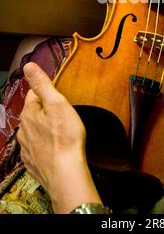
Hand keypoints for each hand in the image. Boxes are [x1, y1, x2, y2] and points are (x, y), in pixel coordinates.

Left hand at [17, 62, 100, 212]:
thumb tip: (28, 66)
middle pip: (34, 113)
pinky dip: (44, 147)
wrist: (65, 174)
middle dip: (46, 112)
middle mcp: (23, 131)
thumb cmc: (65, 137)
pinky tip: (55, 149)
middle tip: (63, 115)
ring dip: (44, 130)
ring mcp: (26, 149)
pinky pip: (37, 149)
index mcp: (28, 114)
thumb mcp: (57, 103)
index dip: (48, 93)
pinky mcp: (32, 164)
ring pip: (34, 132)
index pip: (34, 94)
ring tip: (60, 133)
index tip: (60, 98)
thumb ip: (42, 84)